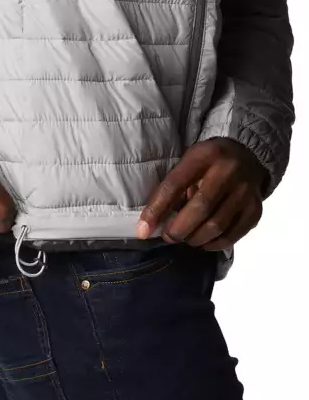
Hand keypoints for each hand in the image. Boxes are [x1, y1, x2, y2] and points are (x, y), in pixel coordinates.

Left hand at [137, 138, 266, 250]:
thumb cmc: (207, 163)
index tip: (143, 230)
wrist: (247, 155)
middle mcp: (229, 171)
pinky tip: (203, 241)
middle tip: (168, 236)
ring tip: (185, 238)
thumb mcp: (187, 164)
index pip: (175, 185)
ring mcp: (246, 191)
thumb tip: (150, 224)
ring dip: (194, 238)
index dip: (156, 210)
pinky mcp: (256, 209)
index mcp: (204, 156)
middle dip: (178, 229)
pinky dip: (213, 244)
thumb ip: (171, 189)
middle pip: (200, 208)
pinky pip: (232, 235)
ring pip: (216, 226)